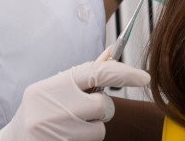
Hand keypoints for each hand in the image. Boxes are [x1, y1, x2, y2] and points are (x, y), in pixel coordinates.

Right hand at [0, 56, 149, 140]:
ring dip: (91, 129)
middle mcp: (57, 107)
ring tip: (70, 126)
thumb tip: (111, 51)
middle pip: (103, 106)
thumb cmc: (39, 109)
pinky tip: (66, 137)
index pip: (98, 73)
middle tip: (86, 111)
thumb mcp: (57, 87)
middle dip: (101, 109)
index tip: (145, 77)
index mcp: (56, 84)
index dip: (125, 73)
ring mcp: (58, 131)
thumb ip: (85, 73)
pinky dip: (83, 140)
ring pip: (98, 130)